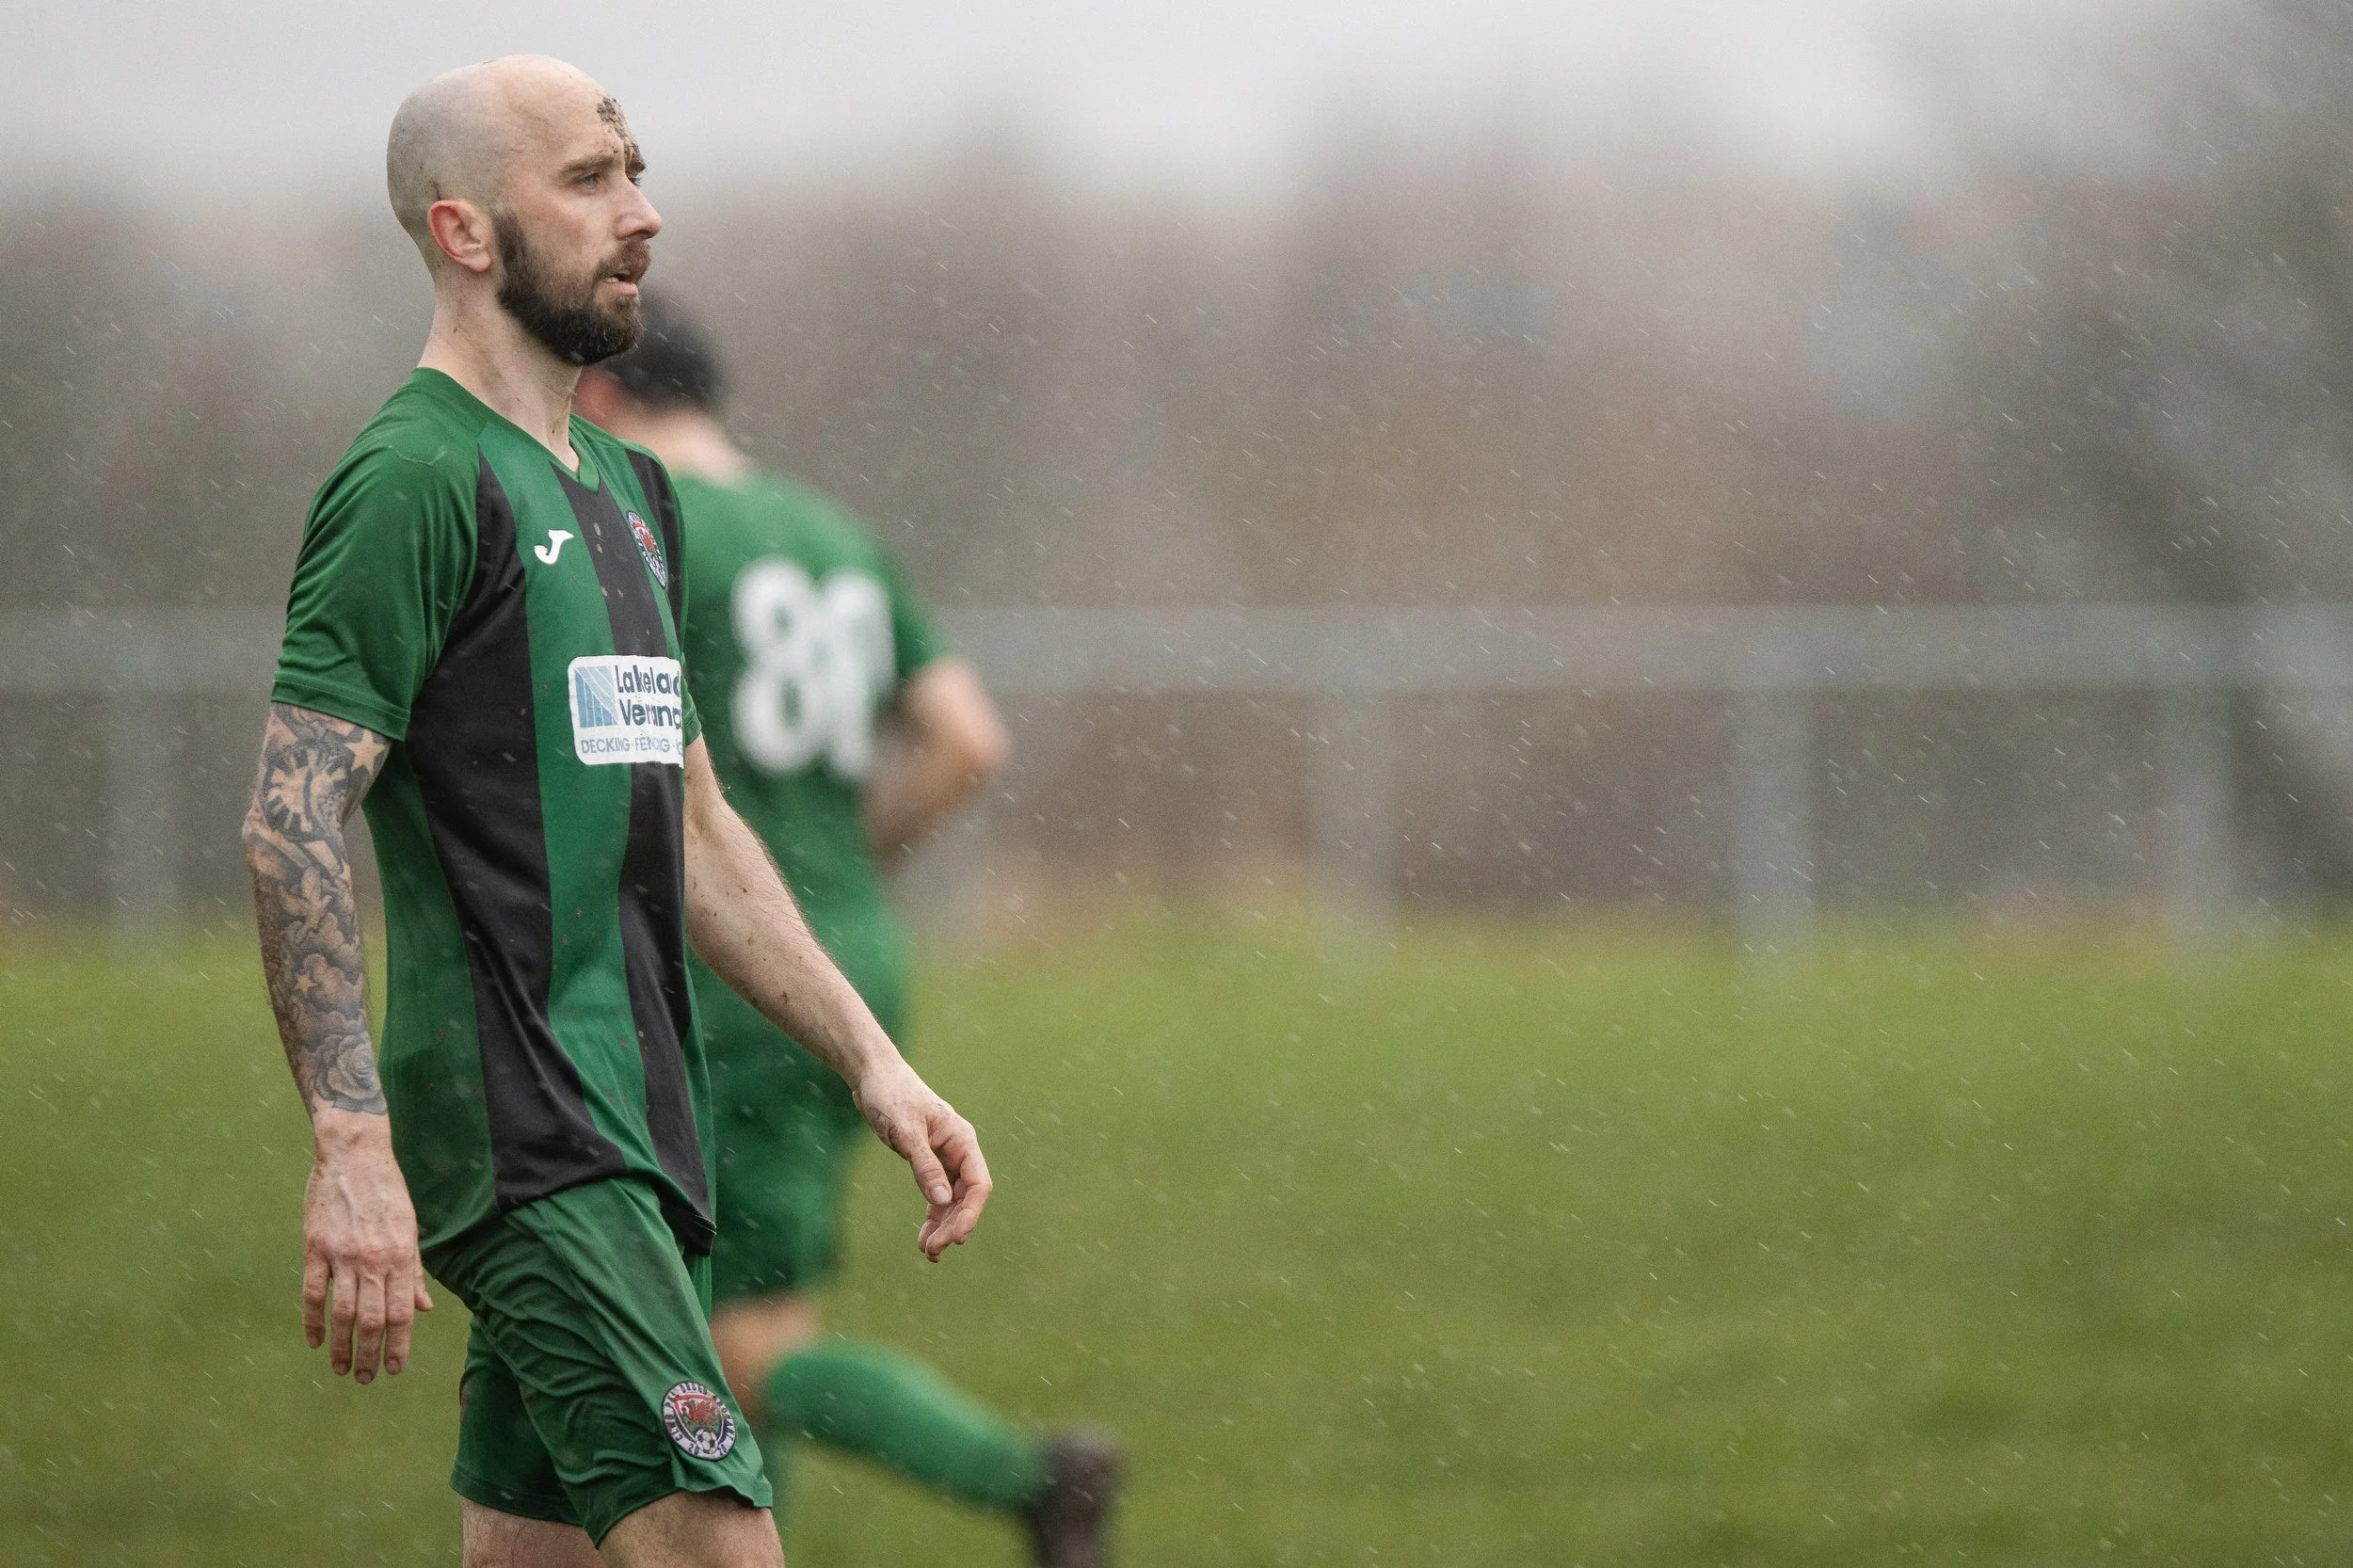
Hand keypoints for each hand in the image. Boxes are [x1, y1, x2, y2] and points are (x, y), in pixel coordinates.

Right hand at [302, 1111, 432, 1382]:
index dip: (399, 1345)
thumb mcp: (411, 1228)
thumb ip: (414, 1271)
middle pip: (372, 1320)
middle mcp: (374, 1260)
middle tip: (366, 1378)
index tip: (394, 1368)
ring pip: (342, 1313)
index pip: (401, 1313)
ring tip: (341, 1369)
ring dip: (342, 1347)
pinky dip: (312, 1321)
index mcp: (402, 1256)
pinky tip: (313, 1342)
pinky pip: (313, 1293)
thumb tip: (423, 1308)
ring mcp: (342, 1255)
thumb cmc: (388, 1191)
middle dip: (370, 1354)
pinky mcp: (316, 1248)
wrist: (355, 1155)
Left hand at [852, 1059, 992, 1259]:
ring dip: (943, 1226)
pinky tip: (924, 1235)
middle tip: (932, 1250)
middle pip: (967, 1197)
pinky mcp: (927, 1161)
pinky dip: (932, 1215)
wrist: (873, 1076)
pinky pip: (937, 1194)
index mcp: (962, 1140)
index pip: (978, 1184)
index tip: (953, 1238)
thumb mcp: (906, 1131)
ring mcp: (944, 1157)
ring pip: (952, 1200)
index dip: (970, 1213)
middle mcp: (958, 1150)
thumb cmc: (890, 1095)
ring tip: (928, 1252)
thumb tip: (941, 1201)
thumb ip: (924, 1166)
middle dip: (953, 1225)